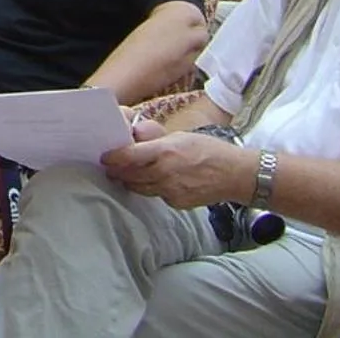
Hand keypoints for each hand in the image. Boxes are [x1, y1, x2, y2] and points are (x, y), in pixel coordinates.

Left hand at [101, 127, 251, 209]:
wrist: (236, 175)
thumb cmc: (209, 150)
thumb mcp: (180, 137)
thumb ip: (156, 142)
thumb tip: (134, 140)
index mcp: (164, 152)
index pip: (127, 157)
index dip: (112, 158)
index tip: (103, 157)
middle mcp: (164, 173)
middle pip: (129, 175)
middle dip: (117, 171)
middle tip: (109, 167)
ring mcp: (171, 191)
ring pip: (140, 188)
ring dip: (131, 181)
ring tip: (126, 175)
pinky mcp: (177, 203)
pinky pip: (157, 196)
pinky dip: (152, 189)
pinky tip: (156, 182)